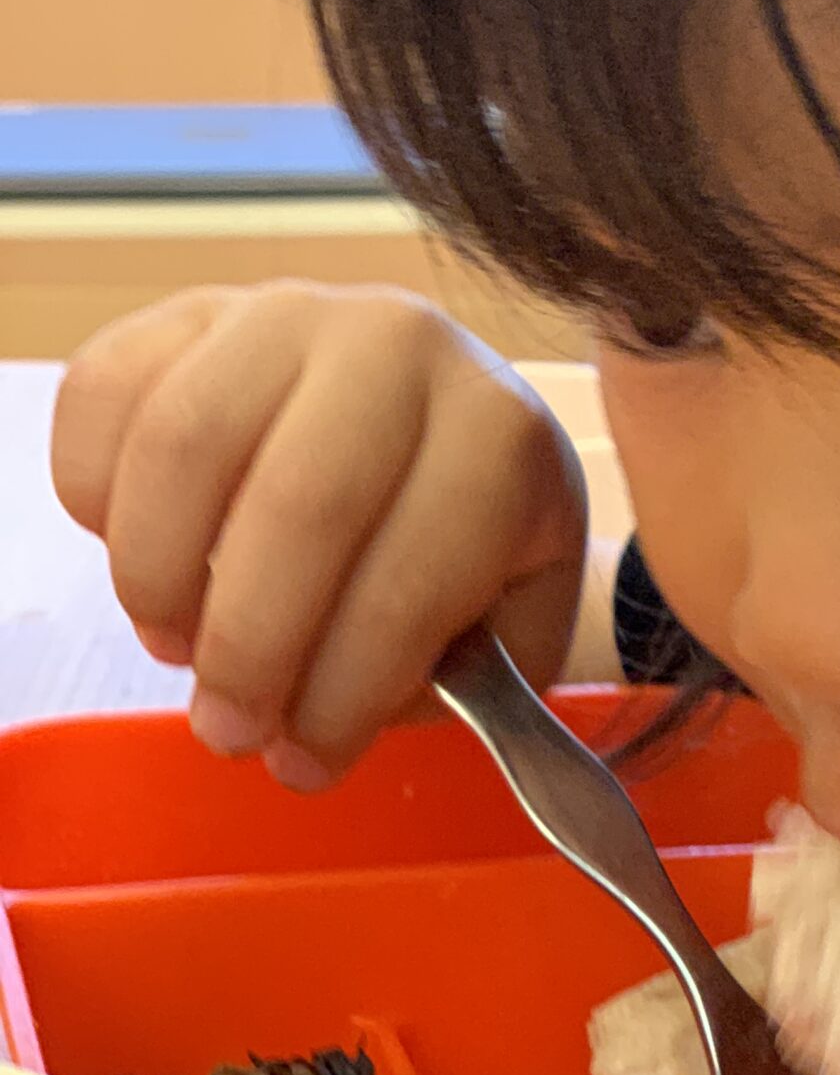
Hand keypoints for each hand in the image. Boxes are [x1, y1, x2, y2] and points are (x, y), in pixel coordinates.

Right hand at [52, 284, 587, 786]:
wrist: (445, 413)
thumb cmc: (473, 534)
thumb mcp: (509, 614)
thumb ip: (452, 681)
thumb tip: (317, 732)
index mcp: (498, 435)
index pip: (409, 580)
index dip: (343, 695)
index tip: (304, 766)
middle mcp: (400, 346)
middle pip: (296, 508)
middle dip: (248, 651)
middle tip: (227, 731)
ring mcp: (289, 313)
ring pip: (184, 445)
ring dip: (158, 577)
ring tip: (177, 646)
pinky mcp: (191, 308)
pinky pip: (105, 393)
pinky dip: (96, 495)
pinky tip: (139, 553)